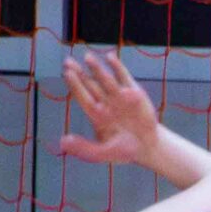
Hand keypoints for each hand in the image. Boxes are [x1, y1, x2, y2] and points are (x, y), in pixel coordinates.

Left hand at [58, 52, 160, 166]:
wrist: (147, 148)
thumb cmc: (123, 151)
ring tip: (88, 58)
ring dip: (96, 68)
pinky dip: (117, 67)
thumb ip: (84, 149)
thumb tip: (62, 142)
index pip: (82, 96)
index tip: (67, 73)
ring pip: (105, 79)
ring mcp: (119, 95)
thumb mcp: (102, 153)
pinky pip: (124, 77)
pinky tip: (109, 58)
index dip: (75, 85)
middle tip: (67, 62)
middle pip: (90, 84)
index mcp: (96, 114)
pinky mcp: (134, 92)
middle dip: (80, 73)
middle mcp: (105, 102)